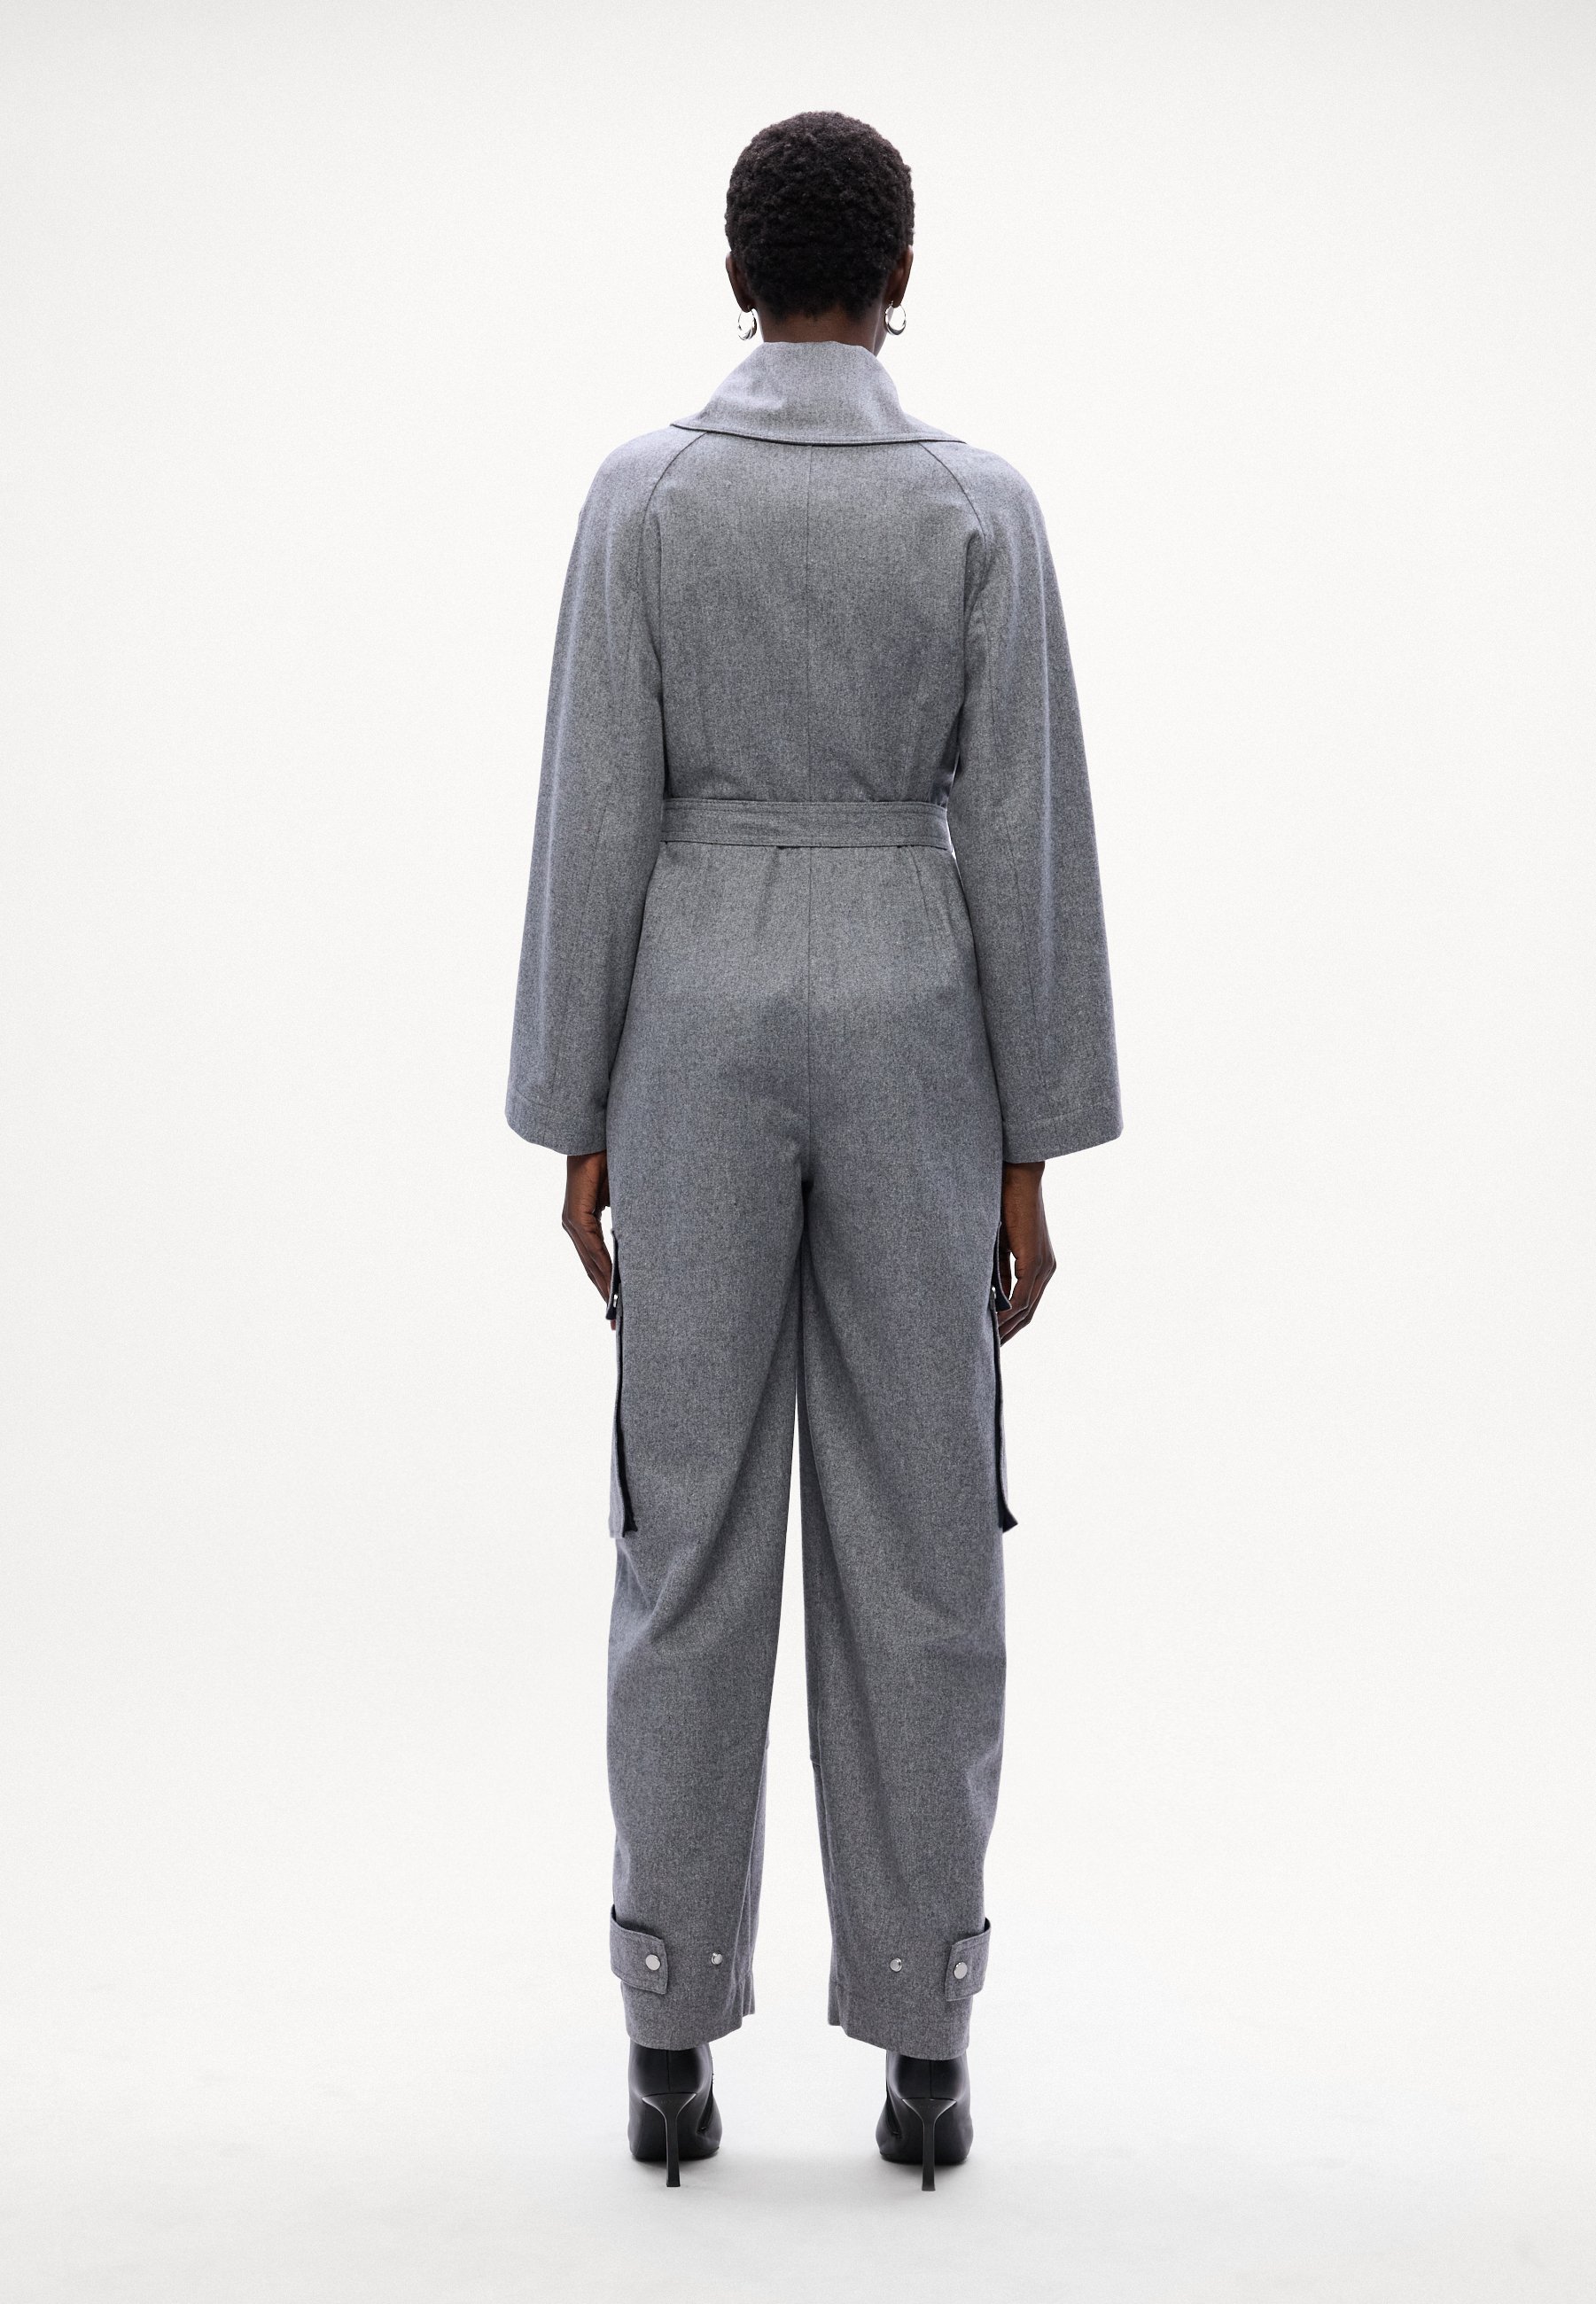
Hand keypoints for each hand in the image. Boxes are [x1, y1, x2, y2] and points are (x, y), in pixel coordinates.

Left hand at [562, 1150, 613, 1320]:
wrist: (591, 1134)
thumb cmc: (609, 1159)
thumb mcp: (622, 1194)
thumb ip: (627, 1216)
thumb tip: (641, 1236)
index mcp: (584, 1224)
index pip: (596, 1262)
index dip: (607, 1286)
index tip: (617, 1308)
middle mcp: (574, 1226)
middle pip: (591, 1269)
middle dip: (605, 1296)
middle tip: (617, 1323)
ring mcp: (572, 1222)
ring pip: (590, 1262)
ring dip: (604, 1286)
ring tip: (617, 1310)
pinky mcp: (575, 1215)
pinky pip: (591, 1245)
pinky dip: (603, 1264)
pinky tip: (613, 1281)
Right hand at [994, 1160, 1055, 1342]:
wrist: (1017, 1176)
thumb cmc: (1005, 1202)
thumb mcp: (999, 1244)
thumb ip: (999, 1270)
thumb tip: (991, 1296)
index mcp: (1040, 1266)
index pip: (1026, 1305)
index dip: (1011, 1325)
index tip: (993, 1340)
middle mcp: (1046, 1270)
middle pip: (1028, 1313)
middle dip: (1008, 1333)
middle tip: (988, 1352)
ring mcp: (1043, 1266)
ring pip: (1025, 1308)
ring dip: (1005, 1327)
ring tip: (985, 1344)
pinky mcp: (1034, 1260)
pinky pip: (1021, 1295)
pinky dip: (1006, 1311)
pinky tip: (990, 1323)